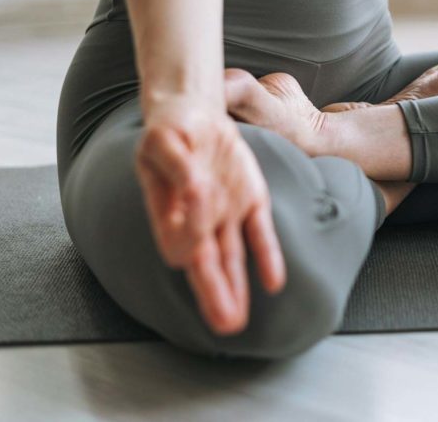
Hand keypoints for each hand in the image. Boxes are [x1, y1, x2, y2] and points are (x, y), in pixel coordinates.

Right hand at [133, 96, 286, 334]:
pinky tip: (273, 283)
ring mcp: (226, 211)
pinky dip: (267, 256)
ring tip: (234, 321)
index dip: (185, 246)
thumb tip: (194, 191)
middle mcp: (198, 219)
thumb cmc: (170, 133)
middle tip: (223, 324)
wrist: (194, 112)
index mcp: (168, 210)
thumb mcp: (164, 143)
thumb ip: (178, 169)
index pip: (176, 241)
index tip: (186, 257)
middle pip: (205, 263)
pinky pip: (260, 233)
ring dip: (233, 287)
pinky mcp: (251, 199)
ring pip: (231, 257)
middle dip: (213, 293)